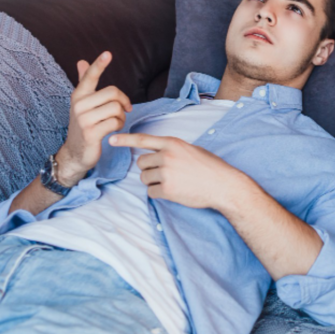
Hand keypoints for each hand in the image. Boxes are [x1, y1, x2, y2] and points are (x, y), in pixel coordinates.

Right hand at [57, 52, 131, 185]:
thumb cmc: (83, 125)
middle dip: (123, 101)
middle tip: (124, 110)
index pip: (89, 76)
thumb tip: (81, 61)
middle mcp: (79, 105)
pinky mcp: (91, 133)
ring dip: (121, 116)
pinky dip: (119, 125)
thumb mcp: (82, 103)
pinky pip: (116, 122)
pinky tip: (113, 130)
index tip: (108, 53)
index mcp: (78, 95)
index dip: (99, 64)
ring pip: (116, 108)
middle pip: (113, 92)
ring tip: (115, 121)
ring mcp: (84, 119)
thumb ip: (84, 82)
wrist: (75, 153)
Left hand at [109, 133, 250, 209]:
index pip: (144, 139)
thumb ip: (172, 150)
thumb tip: (155, 155)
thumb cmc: (210, 167)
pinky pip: (151, 192)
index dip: (125, 140)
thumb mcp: (191, 150)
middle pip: (141, 163)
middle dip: (149, 169)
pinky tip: (175, 191)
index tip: (111, 139)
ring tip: (174, 182)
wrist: (223, 184)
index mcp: (173, 143)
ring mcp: (166, 173)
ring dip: (154, 182)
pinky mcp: (167, 189)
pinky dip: (159, 193)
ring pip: (145, 178)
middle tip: (166, 174)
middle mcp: (167, 156)